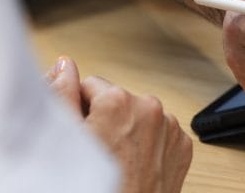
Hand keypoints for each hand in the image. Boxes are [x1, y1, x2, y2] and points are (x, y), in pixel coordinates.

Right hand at [47, 57, 191, 192]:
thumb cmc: (94, 186)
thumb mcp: (65, 139)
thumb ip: (62, 93)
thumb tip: (65, 64)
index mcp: (118, 101)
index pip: (90, 85)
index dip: (81, 110)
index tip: (83, 135)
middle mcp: (150, 108)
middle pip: (117, 99)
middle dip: (106, 118)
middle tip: (98, 152)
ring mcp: (170, 128)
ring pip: (139, 115)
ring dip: (128, 130)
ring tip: (117, 161)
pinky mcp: (183, 146)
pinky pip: (160, 133)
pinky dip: (149, 144)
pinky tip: (136, 165)